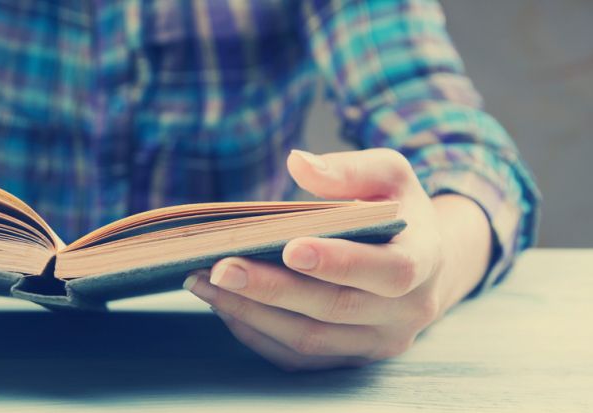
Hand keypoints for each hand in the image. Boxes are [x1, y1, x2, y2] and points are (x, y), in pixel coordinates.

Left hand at [183, 148, 490, 370]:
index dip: (340, 263)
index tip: (290, 247)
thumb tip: (298, 163)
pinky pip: (298, 357)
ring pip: (310, 340)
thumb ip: (350, 169)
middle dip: (274, 290)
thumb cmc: (399, 209)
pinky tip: (225, 305)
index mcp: (424, 261)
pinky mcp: (351, 357)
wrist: (422, 260)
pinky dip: (257, 332)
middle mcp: (407, 312)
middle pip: (335, 309)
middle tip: (222, 267)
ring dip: (254, 313)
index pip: (389, 271)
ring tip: (206, 283)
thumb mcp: (390, 174)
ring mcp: (378, 342)